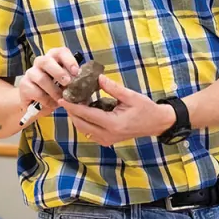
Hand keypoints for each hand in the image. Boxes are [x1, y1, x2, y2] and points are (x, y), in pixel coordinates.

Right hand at [18, 47, 80, 119]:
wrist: (37, 105)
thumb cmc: (56, 91)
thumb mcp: (67, 85)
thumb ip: (74, 81)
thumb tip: (85, 83)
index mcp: (54, 58)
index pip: (61, 52)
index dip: (69, 60)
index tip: (77, 72)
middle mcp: (41, 62)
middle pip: (47, 61)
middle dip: (59, 72)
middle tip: (68, 83)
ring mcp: (31, 72)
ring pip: (42, 78)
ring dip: (54, 91)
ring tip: (61, 99)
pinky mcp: (24, 85)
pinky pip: (36, 92)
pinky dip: (46, 100)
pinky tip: (51, 104)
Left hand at [58, 75, 176, 145]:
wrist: (155, 123)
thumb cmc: (145, 109)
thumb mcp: (130, 96)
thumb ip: (113, 88)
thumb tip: (98, 78)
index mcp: (113, 124)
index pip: (87, 115)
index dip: (73, 107)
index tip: (62, 98)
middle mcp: (107, 135)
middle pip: (81, 124)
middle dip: (71, 111)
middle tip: (66, 97)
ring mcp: (106, 140)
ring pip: (83, 129)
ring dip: (76, 116)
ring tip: (74, 101)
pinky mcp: (106, 140)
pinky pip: (89, 131)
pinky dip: (83, 121)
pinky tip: (84, 109)